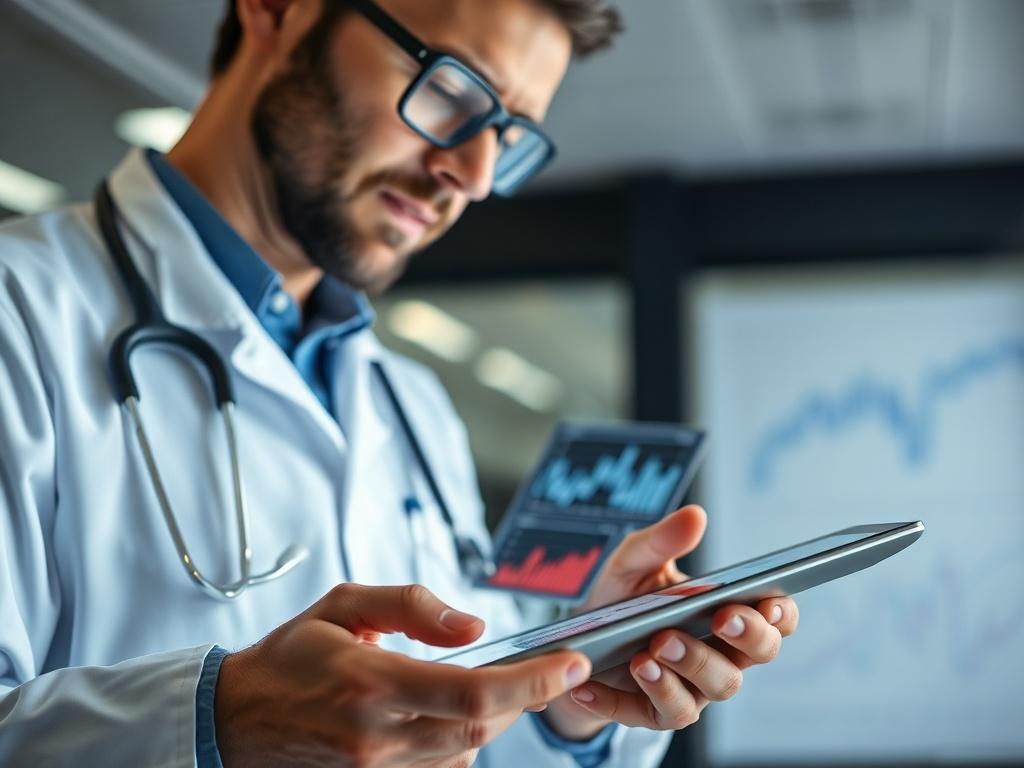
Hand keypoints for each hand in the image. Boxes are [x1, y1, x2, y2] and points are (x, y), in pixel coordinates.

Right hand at [216, 583, 591, 766]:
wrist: (234, 719)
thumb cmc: (290, 657)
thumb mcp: (344, 605)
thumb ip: (412, 606)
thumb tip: (473, 627)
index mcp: (373, 682)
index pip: (474, 693)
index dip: (533, 682)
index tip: (571, 663)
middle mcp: (378, 735)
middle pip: (482, 730)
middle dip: (526, 698)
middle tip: (547, 669)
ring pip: (466, 754)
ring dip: (493, 720)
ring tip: (490, 686)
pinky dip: (461, 743)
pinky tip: (448, 716)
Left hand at [541, 506, 798, 739]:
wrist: (578, 641)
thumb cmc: (620, 598)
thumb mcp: (630, 562)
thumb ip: (661, 541)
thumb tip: (695, 516)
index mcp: (726, 613)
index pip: (775, 618)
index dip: (780, 613)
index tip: (768, 601)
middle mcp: (720, 653)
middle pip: (758, 653)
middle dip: (745, 636)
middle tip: (718, 618)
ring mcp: (694, 687)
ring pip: (716, 687)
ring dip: (689, 666)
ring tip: (651, 651)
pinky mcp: (657, 712)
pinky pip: (656, 713)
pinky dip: (621, 699)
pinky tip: (593, 683)